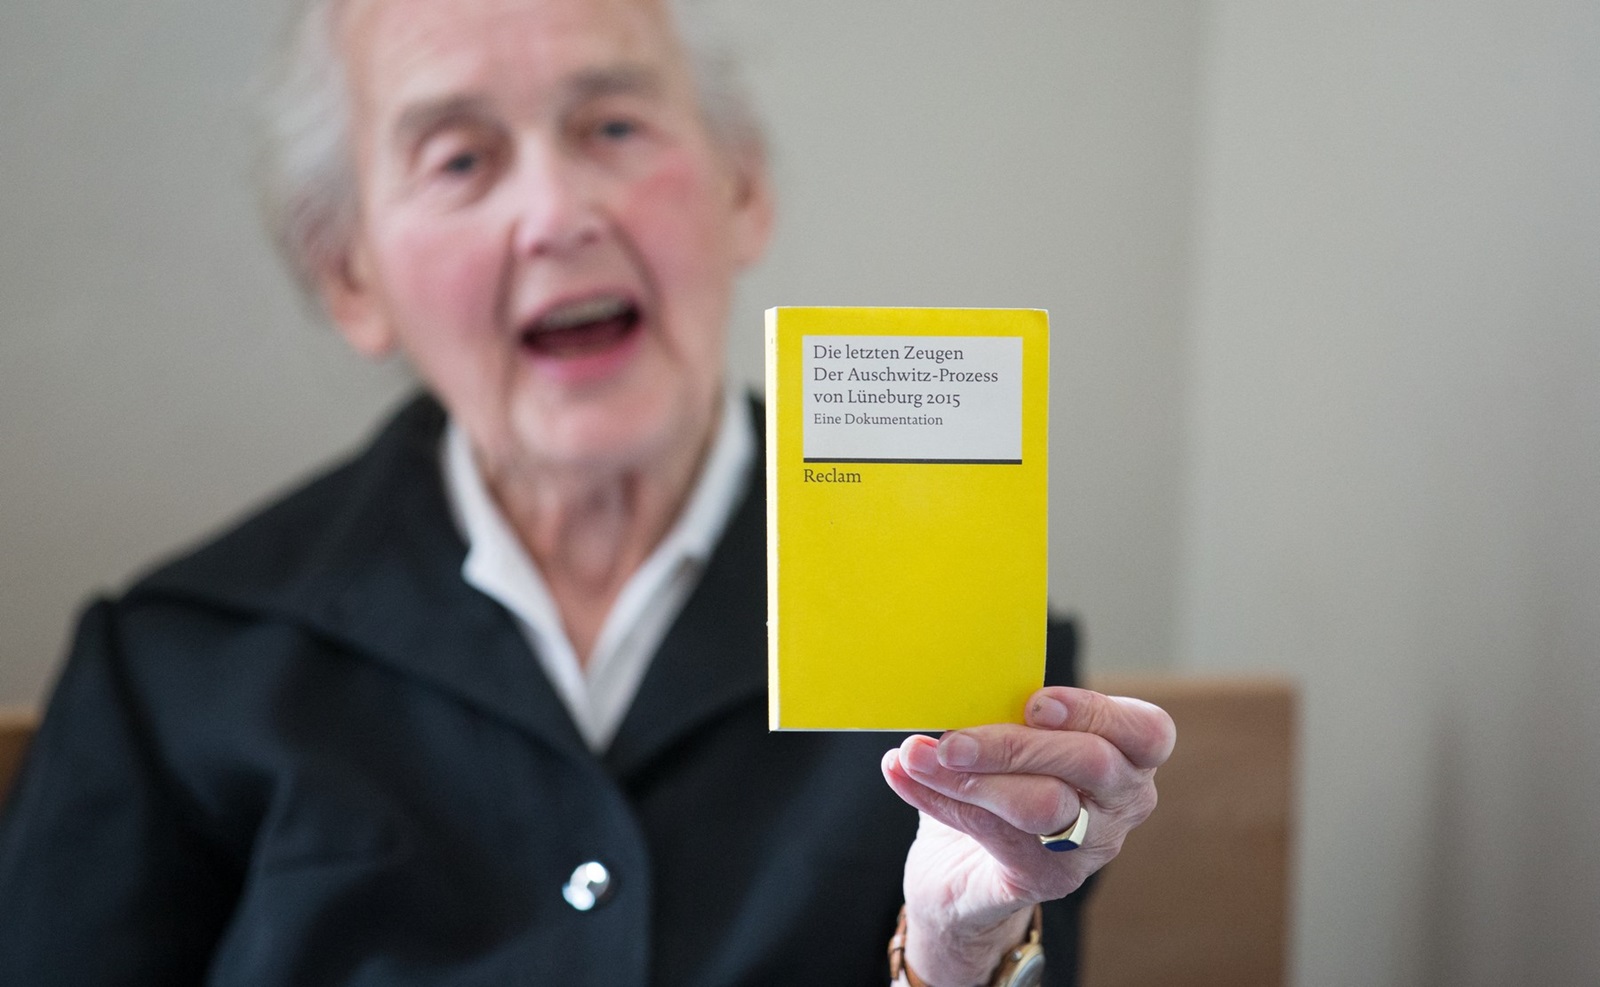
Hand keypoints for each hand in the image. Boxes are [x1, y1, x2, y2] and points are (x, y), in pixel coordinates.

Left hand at [881, 687, 1174, 984]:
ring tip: (915, 756)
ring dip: (970, 777)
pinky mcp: (1045, 879)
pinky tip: (902, 774)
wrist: (964, 870)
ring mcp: (1088, 848)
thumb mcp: (1012, 737)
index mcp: (1128, 756)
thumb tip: (958, 680)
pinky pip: (992, 833)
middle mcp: (1122, 805)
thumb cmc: (1000, 780)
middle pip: (1091, 764)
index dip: (1095, 712)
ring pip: (1042, 805)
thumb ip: (1004, 711)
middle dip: (1013, 745)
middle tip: (950, 740)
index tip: (1034, 703)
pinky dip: (939, 799)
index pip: (1146, 732)